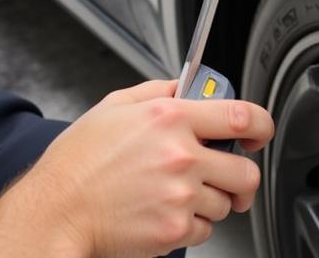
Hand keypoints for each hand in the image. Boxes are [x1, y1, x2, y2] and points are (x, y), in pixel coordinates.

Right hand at [0, 80, 273, 257]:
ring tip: (179, 193)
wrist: (56, 211)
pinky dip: (192, 225)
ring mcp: (180, 196)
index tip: (259, 133)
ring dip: (211, 200)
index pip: (241, 117)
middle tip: (227, 175)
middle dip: (240, 175)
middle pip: (245, 171)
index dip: (261, 126)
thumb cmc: (79, 161)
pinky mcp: (173, 232)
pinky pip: (204, 231)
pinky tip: (166, 212)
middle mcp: (181, 156)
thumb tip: (185, 87)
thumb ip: (158, 91)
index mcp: (170, 118)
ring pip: (225, 204)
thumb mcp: (116, 106)